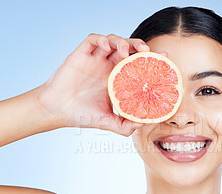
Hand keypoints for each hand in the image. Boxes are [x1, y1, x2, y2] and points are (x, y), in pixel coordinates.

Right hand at [35, 33, 149, 135]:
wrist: (58, 111)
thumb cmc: (82, 115)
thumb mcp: (109, 123)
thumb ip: (125, 126)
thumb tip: (143, 124)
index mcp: (117, 79)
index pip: (137, 64)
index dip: (151, 60)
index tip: (164, 59)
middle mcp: (108, 67)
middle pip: (129, 48)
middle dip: (140, 46)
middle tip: (148, 52)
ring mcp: (95, 59)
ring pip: (113, 41)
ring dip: (123, 42)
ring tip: (126, 52)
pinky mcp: (82, 54)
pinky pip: (94, 39)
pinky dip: (103, 39)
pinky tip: (108, 47)